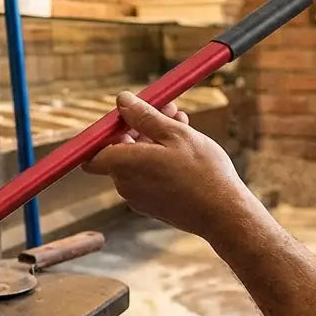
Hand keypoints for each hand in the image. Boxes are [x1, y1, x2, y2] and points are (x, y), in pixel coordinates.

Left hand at [83, 91, 251, 241]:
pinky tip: (184, 148)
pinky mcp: (151, 206)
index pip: (92, 151)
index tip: (126, 117)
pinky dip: (159, 160)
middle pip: (119, 150)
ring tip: (182, 122)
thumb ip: (144, 116)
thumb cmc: (203, 172)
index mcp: (124, 165)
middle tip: (166, 108)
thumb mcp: (175, 134)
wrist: (224, 214)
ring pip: (137, 161)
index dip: (105, 132)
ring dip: (154, 139)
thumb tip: (121, 101)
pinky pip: (147, 176)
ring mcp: (137, 198)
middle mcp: (124, 184)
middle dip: (139, 126)